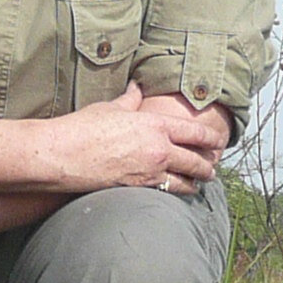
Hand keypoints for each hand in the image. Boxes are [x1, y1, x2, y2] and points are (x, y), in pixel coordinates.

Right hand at [40, 82, 225, 192]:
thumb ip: (129, 100)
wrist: (63, 154)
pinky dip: (175, 193)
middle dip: (208, 167)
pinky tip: (176, 194)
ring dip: (195, 184)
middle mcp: (159, 149)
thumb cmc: (83, 127)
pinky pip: (166, 193)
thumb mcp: (110, 107)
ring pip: (185, 182)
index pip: (195, 133)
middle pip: (196, 161)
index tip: (219, 143)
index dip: (212, 140)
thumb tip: (136, 88)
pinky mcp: (137, 189)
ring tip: (199, 185)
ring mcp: (149, 172)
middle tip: (213, 169)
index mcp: (156, 125)